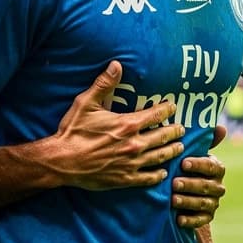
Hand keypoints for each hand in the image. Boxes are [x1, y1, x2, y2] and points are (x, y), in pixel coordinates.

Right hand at [51, 61, 183, 188]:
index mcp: (127, 124)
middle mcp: (134, 144)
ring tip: (180, 147)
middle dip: (175, 131)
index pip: (156, 115)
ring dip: (172, 150)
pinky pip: (148, 178)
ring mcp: (131, 163)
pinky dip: (158, 175)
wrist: (61, 162)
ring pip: (160, 157)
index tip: (173, 107)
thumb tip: (117, 64)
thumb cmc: (72, 132)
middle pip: (163, 136)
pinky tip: (163, 173)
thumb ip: (104, 84)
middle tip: (182, 128)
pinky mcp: (125, 178)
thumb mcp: (86, 103)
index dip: (167, 109)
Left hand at [172, 125, 226, 228]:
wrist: (184, 192)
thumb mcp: (192, 154)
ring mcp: (213, 202)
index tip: (183, 163)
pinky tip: (178, 218)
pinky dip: (190, 220)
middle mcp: (218, 186)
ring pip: (204, 203)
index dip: (199, 165)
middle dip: (190, 184)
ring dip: (188, 201)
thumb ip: (203, 141)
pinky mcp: (207, 217)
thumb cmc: (186, 168)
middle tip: (174, 183)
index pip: (212, 166)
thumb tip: (221, 127)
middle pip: (207, 186)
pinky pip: (201, 220)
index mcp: (217, 168)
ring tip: (172, 199)